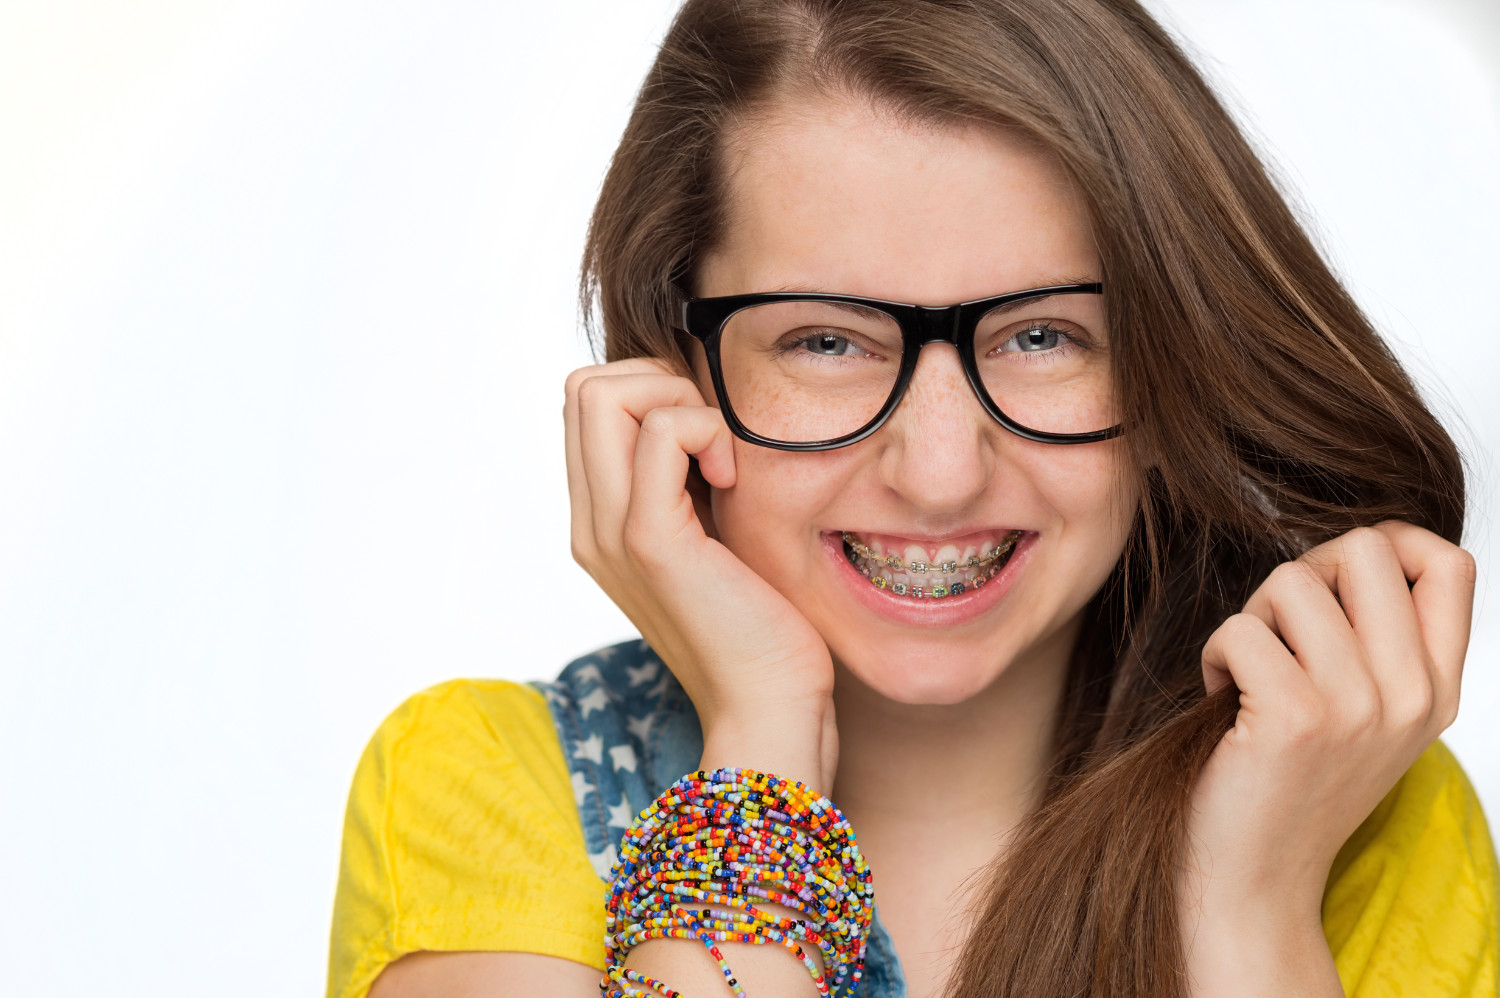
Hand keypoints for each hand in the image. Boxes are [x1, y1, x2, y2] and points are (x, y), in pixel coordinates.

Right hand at [564, 357, 837, 789]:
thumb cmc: (760, 623)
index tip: (706, 443)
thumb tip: (704, 414)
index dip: (648, 392)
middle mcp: (590, 524)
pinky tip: (733, 481)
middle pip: (583, 387)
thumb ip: (690, 483)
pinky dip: (707, 430)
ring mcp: (610, 531)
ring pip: (604, 393)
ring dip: (679, 402)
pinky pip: (662, 430)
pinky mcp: (651, 541)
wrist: (769, 705)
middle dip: (658, 383)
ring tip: (721, 461)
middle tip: (712, 441)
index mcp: (599, 522)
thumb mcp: (714, 537)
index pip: (586, 405)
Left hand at [1179, 521, 1475, 993]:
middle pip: (1364, 549)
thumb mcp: (1365, 714)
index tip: (1333, 588)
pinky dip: (1216, 655)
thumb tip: (1352, 549)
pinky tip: (1225, 699)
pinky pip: (1240, 629)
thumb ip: (1379, 641)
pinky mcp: (1295, 718)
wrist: (1255, 877)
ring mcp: (1358, 706)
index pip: (1449, 563)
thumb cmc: (1289, 780)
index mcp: (1437, 689)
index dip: (1386, 545)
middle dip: (1303, 573)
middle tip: (1278, 632)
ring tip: (1250, 674)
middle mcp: (1412, 695)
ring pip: (1291, 580)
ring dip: (1251, 618)